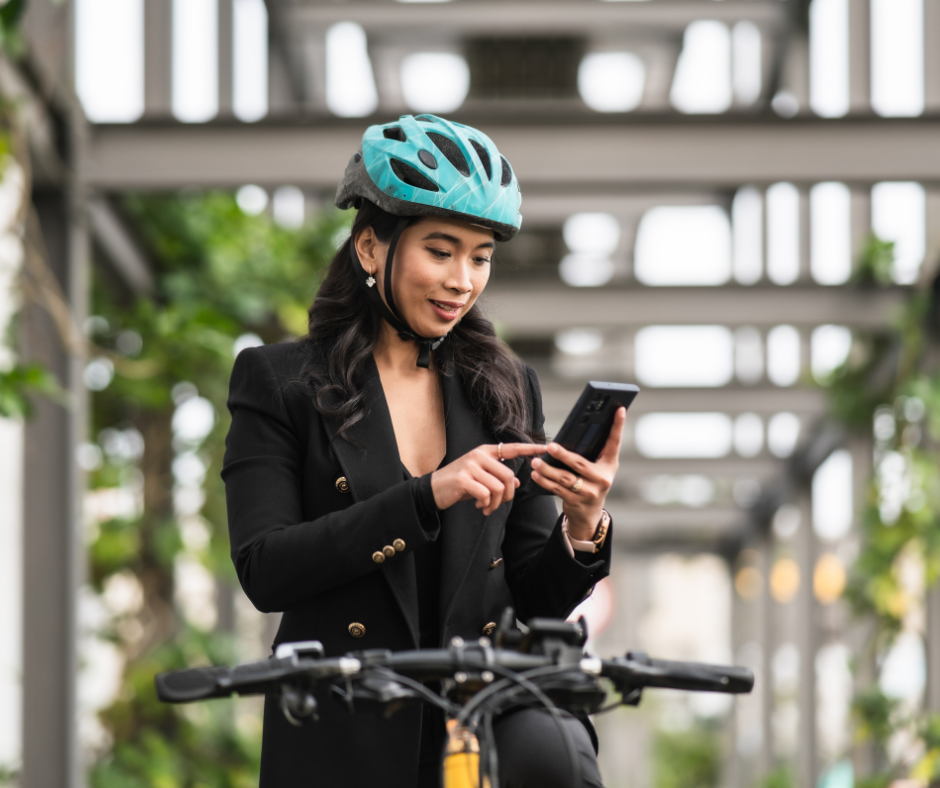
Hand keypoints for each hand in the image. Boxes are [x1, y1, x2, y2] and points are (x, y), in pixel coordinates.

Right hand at [431, 443, 547, 515]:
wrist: (433, 489)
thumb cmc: (459, 483)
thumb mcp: (480, 478)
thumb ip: (497, 477)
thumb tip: (516, 482)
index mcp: (485, 452)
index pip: (510, 448)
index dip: (528, 449)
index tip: (544, 448)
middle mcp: (478, 455)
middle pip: (507, 476)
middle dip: (507, 495)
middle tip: (498, 504)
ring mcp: (470, 466)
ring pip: (497, 487)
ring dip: (495, 503)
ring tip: (486, 507)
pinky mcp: (463, 479)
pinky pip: (485, 494)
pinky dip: (484, 504)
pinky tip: (477, 506)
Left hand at [530, 407, 625, 540]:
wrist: (589, 514)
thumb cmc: (591, 482)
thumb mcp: (598, 468)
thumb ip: (592, 453)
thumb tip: (577, 430)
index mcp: (610, 465)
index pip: (614, 443)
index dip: (618, 426)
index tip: (619, 408)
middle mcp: (603, 478)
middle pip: (580, 464)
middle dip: (563, 455)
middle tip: (550, 447)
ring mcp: (590, 492)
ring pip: (565, 478)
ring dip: (547, 469)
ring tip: (535, 461)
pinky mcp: (576, 501)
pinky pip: (557, 489)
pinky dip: (544, 480)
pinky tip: (536, 474)